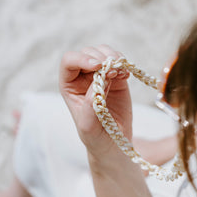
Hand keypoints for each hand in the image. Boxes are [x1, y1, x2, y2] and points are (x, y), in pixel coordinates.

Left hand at [59, 45, 131, 159]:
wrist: (115, 143)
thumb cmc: (96, 137)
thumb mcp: (88, 125)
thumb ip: (91, 104)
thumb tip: (100, 79)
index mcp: (69, 86)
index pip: (70, 61)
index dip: (82, 59)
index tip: (98, 66)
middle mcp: (82, 77)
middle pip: (88, 52)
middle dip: (101, 57)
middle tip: (113, 71)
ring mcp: (100, 76)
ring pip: (103, 52)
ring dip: (114, 57)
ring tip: (122, 72)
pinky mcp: (116, 77)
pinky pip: (119, 61)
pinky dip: (124, 63)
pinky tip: (127, 75)